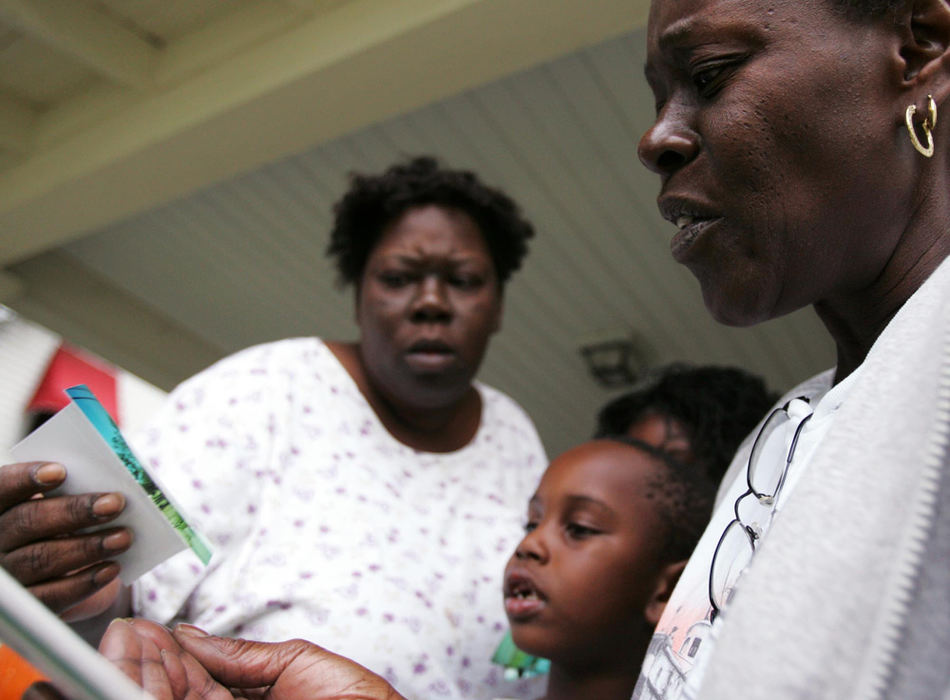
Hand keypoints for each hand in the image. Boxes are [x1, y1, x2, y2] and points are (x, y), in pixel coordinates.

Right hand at [0, 461, 131, 617]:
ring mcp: (9, 575)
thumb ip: (73, 493)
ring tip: (123, 537)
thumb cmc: (67, 525)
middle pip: (27, 522)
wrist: (68, 573)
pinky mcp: (28, 604)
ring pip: (41, 558)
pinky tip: (111, 568)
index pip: (2, 488)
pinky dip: (84, 582)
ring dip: (88, 546)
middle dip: (74, 511)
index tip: (60, 471)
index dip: (26, 479)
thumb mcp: (64, 505)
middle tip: (115, 503)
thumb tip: (104, 489)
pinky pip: (51, 595)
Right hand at [99, 618, 406, 699]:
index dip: (163, 654)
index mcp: (249, 696)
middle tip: (120, 637)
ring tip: (122, 649)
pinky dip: (162, 696)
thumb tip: (188, 635)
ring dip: (144, 679)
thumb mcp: (294, 663)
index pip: (194, 677)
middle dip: (144, 664)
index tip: (140, 631)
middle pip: (177, 693)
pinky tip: (141, 682)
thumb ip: (237, 654)